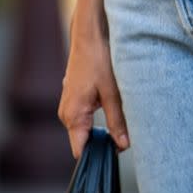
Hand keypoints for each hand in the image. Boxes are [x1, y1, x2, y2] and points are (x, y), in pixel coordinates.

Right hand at [57, 25, 129, 158]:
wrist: (88, 36)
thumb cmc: (98, 60)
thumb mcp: (113, 92)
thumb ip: (118, 121)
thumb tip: (123, 145)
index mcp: (73, 115)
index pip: (80, 150)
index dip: (97, 156)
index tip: (114, 157)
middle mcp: (66, 113)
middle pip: (84, 141)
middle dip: (104, 143)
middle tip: (126, 140)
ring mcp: (68, 105)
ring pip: (86, 128)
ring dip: (103, 130)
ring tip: (122, 125)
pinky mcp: (74, 97)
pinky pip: (85, 117)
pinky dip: (99, 118)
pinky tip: (114, 111)